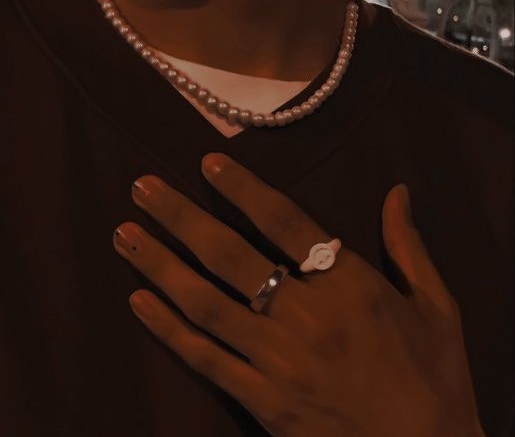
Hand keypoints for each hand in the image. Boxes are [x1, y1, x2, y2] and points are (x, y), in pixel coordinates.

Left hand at [113, 153, 483, 436]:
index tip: (208, 162)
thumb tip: (397, 190)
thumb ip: (408, 246)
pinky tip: (137, 302)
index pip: (285, 223)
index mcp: (351, 286)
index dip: (244, 189)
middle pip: (230, 256)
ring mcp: (278, 361)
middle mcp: (307, 317)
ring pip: (205, 304)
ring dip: (160, 265)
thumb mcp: (437, 308)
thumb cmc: (434, 379)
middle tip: (142, 187)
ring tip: (125, 234)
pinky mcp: (262, 400)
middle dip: (181, 217)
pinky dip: (168, 330)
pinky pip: (206, 359)